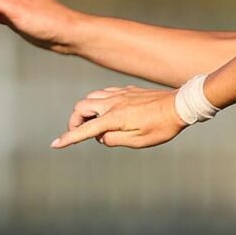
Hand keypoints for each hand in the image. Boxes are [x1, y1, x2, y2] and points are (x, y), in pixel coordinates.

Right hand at [52, 86, 187, 148]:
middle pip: (81, 107)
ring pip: (91, 97)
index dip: (69, 139)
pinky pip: (104, 92)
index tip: (55, 145)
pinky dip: (99, 101)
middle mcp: (113, 103)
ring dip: (86, 110)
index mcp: (114, 118)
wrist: (180, 105)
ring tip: (94, 124)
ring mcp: (120, 94)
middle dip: (75, 121)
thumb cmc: (162, 126)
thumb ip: (115, 140)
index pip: (85, 130)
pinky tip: (107, 111)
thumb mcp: (139, 141)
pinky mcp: (127, 90)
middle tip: (80, 133)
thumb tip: (101, 138)